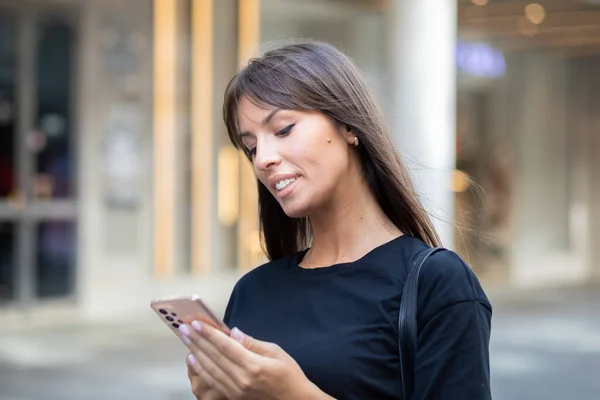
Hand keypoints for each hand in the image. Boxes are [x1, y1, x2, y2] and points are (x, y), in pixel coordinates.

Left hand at [179, 321, 329, 399]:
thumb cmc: (289, 375)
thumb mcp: (276, 352)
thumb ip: (253, 343)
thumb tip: (234, 332)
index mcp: (254, 366)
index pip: (225, 346)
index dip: (209, 334)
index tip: (196, 323)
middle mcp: (242, 379)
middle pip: (214, 356)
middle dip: (197, 340)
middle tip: (184, 327)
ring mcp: (236, 390)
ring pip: (209, 368)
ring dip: (195, 352)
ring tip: (185, 339)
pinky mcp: (233, 396)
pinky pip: (212, 380)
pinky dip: (200, 368)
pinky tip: (193, 358)